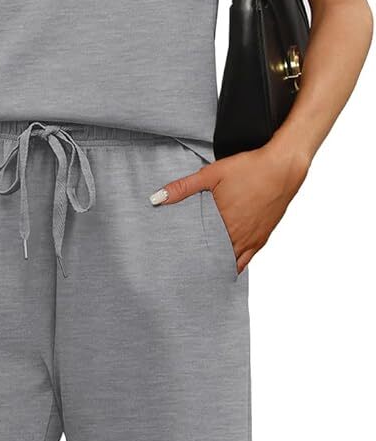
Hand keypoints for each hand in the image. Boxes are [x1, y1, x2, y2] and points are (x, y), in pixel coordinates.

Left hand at [150, 142, 309, 273]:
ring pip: (230, 263)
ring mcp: (251, 239)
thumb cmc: (250, 168)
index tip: (175, 262)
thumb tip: (157, 198)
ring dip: (217, 267)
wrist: (283, 168)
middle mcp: (237, 236)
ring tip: (202, 273)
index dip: (187, 257)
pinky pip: (246, 260)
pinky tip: (226, 268)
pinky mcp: (262, 238)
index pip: (199, 249)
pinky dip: (235, 265)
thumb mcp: (212, 174)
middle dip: (200, 264)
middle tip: (185, 270)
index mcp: (222, 223)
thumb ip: (184, 187)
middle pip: (214, 258)